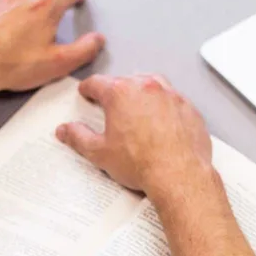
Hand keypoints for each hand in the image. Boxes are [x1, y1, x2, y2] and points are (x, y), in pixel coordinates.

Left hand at [0, 0, 105, 100]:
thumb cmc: (11, 66)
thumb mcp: (59, 64)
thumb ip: (84, 49)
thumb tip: (96, 40)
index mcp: (44, 6)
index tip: (77, 0)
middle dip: (45, 13)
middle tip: (42, 36)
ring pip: (17, 2)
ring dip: (21, 15)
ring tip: (17, 40)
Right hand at [55, 75, 213, 199]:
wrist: (179, 175)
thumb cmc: (140, 163)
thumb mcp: (100, 153)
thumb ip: (79, 137)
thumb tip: (65, 130)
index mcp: (121, 93)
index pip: (97, 83)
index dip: (89, 89)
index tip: (87, 93)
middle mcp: (148, 87)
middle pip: (127, 81)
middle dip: (117, 90)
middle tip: (111, 105)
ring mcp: (172, 96)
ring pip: (154, 84)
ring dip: (143, 92)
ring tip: (137, 107)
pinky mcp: (190, 109)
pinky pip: (175, 101)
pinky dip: (166, 106)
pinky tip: (163, 121)